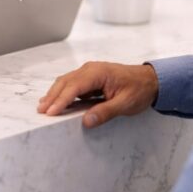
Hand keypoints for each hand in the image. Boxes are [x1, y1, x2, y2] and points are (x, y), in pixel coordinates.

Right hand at [37, 61, 158, 127]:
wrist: (151, 80)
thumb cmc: (139, 89)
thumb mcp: (125, 104)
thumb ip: (105, 112)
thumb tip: (86, 122)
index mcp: (98, 73)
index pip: (74, 87)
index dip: (60, 100)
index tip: (50, 112)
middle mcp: (90, 69)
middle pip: (65, 82)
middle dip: (52, 96)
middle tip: (41, 111)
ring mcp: (89, 72)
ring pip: (66, 81)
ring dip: (55, 93)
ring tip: (43, 107)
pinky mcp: (90, 77)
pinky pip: (73, 84)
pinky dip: (63, 92)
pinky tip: (57, 100)